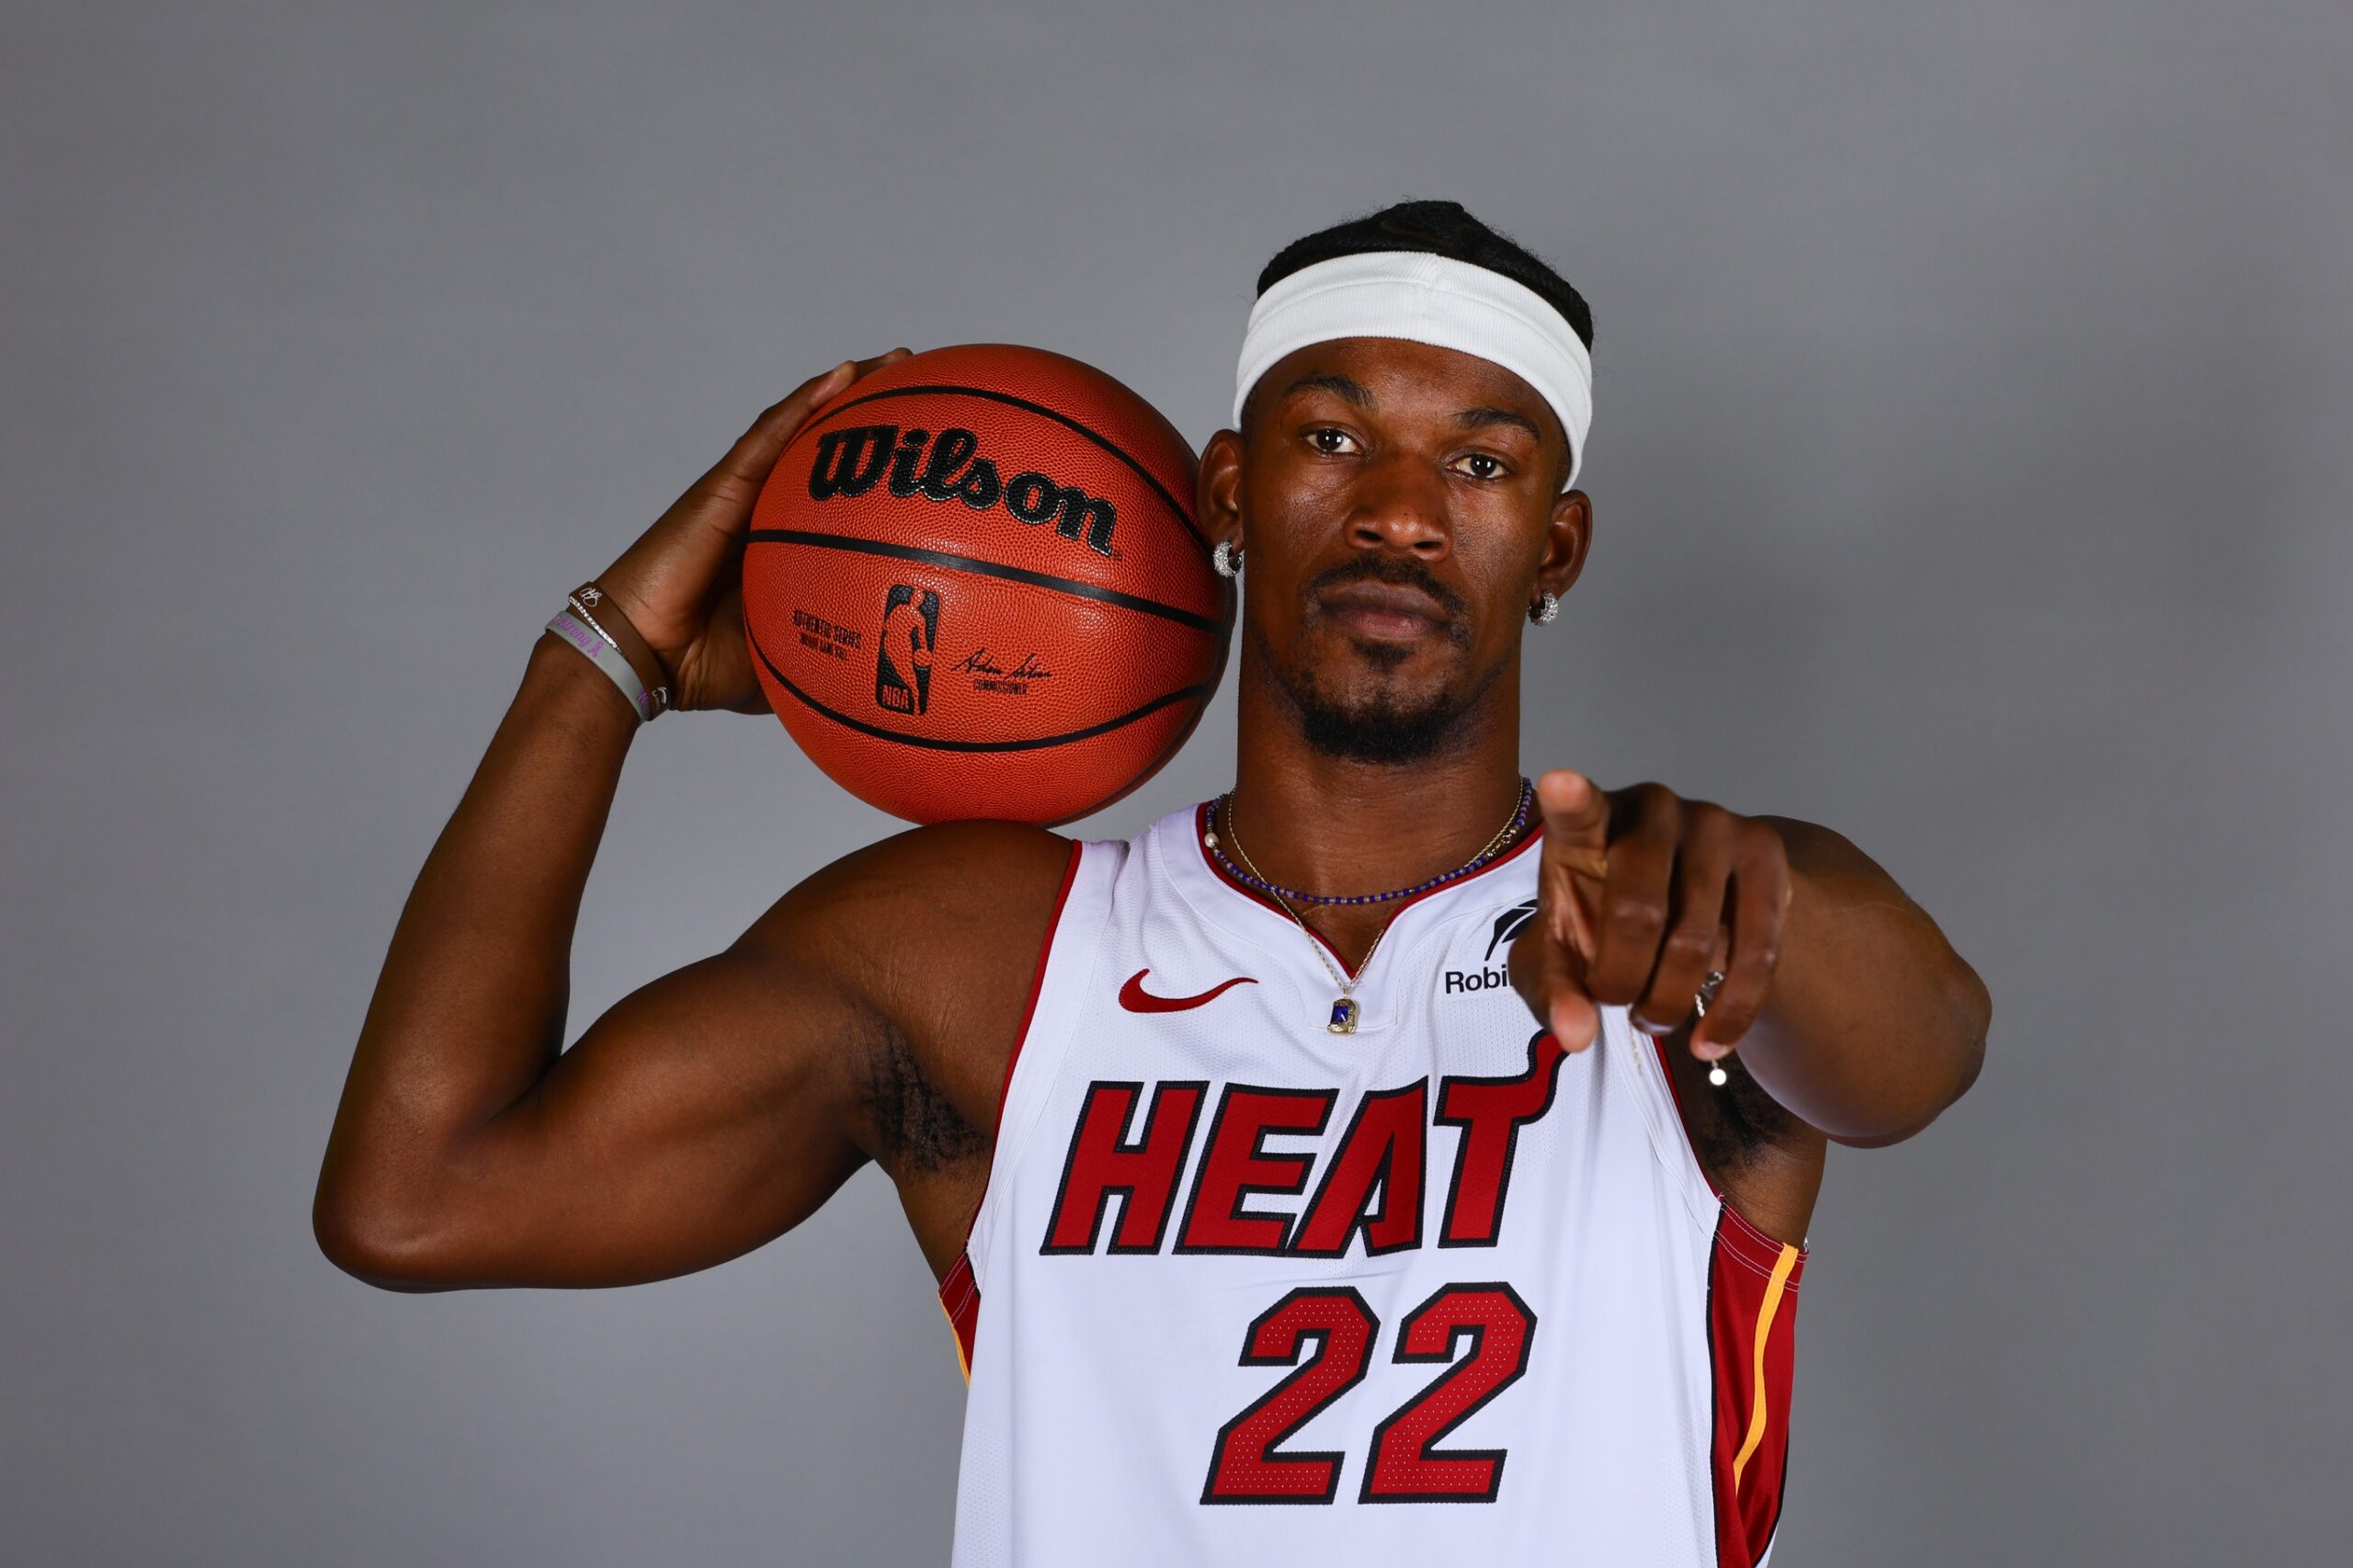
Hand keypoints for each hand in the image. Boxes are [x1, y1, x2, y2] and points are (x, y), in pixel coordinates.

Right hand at [595, 350, 913, 712]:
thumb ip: (830, 658)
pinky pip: (768, 437)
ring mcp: (741, 493)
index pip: (835, 494)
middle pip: (824, 447)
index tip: (930, 451)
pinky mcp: (720, 488)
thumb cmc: (705, 666)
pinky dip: (805, 403)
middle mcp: (764, 509)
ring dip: (847, 390)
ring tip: (896, 361)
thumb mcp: (788, 660)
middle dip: (873, 413)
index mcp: (780, 543)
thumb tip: (886, 682)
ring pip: (800, 426)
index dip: (877, 468)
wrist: (648, 658)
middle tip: (925, 384)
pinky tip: (843, 375)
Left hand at [1508, 770, 1792, 1059]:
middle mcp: (1652, 809)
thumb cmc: (1603, 920)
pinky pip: (1757, 952)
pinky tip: (1709, 1043)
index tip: (1559, 783)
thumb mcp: (1562, 957)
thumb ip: (1554, 992)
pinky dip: (1731, 1012)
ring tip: (1652, 1016)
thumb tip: (1576, 1036)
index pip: (1576, 812)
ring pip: (1696, 942)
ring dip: (1668, 1001)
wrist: (1687, 901)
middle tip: (1618, 1005)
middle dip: (1622, 982)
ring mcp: (1714, 824)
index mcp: (1588, 825)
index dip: (1570, 800)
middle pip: (1637, 913)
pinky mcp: (1765, 852)